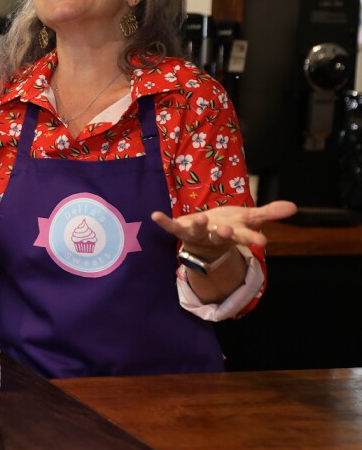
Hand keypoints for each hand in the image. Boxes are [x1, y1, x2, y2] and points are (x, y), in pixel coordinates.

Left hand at [150, 200, 297, 256]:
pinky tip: (155, 215)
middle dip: (224, 233)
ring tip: (200, 218)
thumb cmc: (228, 227)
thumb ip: (269, 213)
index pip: (246, 236)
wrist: (204, 241)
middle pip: (221, 236)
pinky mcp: (181, 228)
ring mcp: (197, 233)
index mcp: (234, 233)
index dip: (253, 238)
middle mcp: (215, 235)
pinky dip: (163, 221)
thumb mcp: (248, 219)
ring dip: (198, 225)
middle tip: (228, 231)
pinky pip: (171, 226)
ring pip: (198, 231)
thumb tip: (294, 207)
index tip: (263, 242)